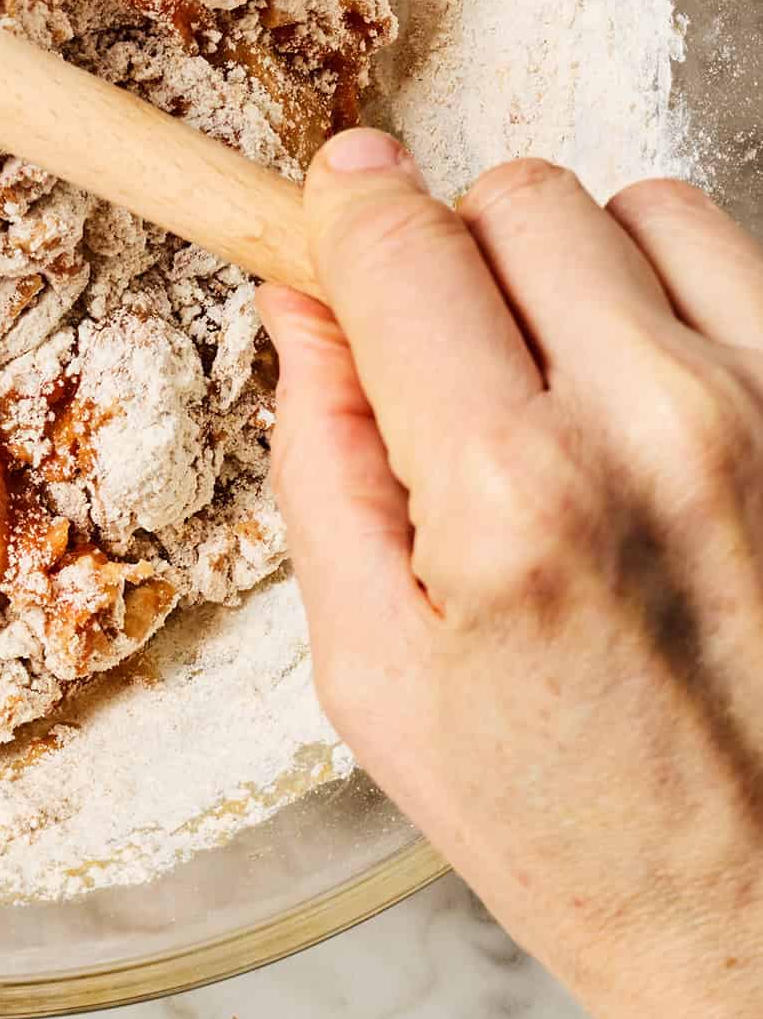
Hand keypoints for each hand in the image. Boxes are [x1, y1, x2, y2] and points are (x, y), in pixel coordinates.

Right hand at [260, 133, 762, 1018]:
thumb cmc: (575, 822)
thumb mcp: (375, 671)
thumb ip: (322, 457)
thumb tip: (301, 301)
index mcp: (511, 494)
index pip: (394, 239)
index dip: (344, 215)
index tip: (333, 217)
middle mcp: (658, 425)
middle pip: (513, 197)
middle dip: (460, 259)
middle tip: (461, 367)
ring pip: (633, 206)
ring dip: (579, 272)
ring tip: (573, 392)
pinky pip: (739, 255)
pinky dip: (683, 300)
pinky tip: (661, 404)